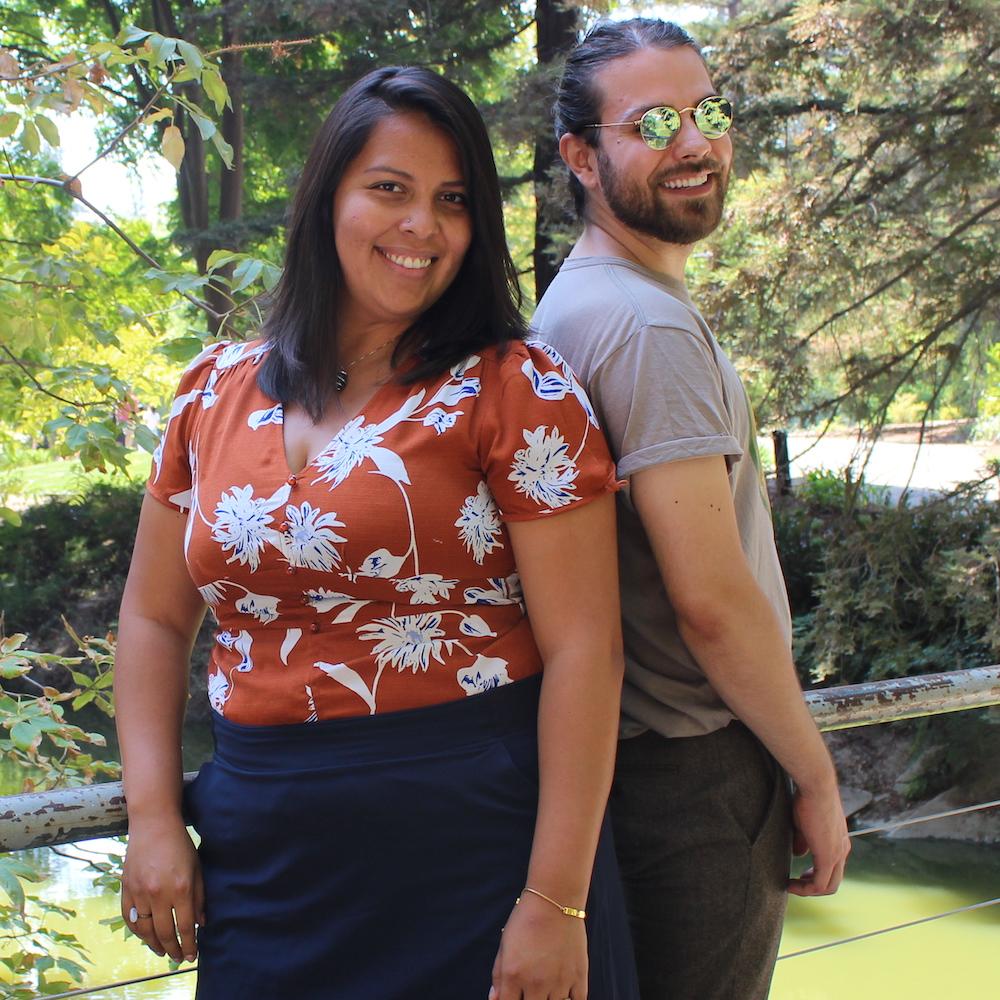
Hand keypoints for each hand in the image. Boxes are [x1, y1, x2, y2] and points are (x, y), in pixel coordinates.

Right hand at [121, 815, 204, 962]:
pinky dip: (137, 931)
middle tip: (178, 958)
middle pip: (165, 933)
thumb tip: (201, 923)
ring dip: (154, 944)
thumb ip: (199, 897)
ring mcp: (140, 893)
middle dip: (173, 950)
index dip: (189, 945)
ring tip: (162, 951)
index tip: (192, 956)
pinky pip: (129, 918)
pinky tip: (145, 936)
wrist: (153, 824)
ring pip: (145, 930)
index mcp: (181, 888)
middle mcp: (159, 894)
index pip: (186, 927)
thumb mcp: (197, 868)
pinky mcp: (126, 889)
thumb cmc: (180, 844)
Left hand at [489, 892, 587, 999]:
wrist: (554, 900)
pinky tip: (563, 992)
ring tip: (546, 987)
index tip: (512, 996)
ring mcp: (559, 982)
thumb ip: (498, 975)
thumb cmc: (526, 919)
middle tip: (530, 990)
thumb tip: (495, 999)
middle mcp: (536, 983)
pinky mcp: (579, 977)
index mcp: (513, 975)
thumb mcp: (505, 945)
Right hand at [788, 782, 850, 896]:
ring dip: (809, 889)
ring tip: (792, 885)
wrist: (816, 786)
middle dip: (813, 886)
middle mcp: (842, 850)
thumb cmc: (808, 798)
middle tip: (796, 883)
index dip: (815, 875)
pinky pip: (820, 883)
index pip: (832, 868)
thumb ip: (803, 841)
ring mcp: (838, 854)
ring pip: (829, 885)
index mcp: (839, 841)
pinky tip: (790, 883)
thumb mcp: (804, 823)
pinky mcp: (828, 856)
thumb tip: (799, 854)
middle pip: (833, 882)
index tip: (798, 873)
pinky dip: (805, 889)